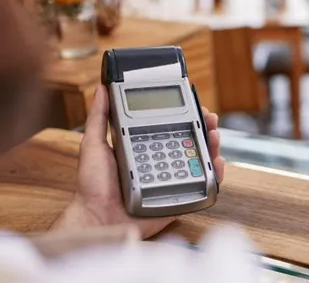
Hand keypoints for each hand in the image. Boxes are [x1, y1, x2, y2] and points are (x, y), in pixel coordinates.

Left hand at [51, 85, 225, 238]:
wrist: (98, 219)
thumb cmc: (93, 187)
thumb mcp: (93, 145)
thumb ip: (99, 117)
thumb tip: (101, 90)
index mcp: (144, 147)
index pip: (171, 127)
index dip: (186, 115)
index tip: (195, 105)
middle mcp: (160, 161)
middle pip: (190, 141)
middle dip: (204, 127)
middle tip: (210, 119)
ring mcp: (171, 179)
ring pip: (199, 160)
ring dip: (212, 146)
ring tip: (214, 136)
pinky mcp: (179, 197)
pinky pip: (201, 186)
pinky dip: (214, 175)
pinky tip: (216, 163)